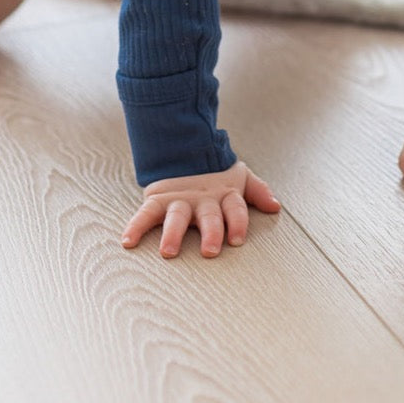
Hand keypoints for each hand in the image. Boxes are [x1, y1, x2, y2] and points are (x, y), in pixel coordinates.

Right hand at [121, 160, 280, 257]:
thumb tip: (275, 207)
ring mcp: (179, 200)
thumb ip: (257, 191)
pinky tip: (128, 242)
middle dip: (211, 232)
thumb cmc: (216, 176)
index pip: (235, 208)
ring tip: (168, 252)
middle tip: (211, 251)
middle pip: (209, 216)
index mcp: (224, 195)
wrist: (184, 150)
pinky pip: (145, 214)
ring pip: (177, 217)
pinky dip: (136, 226)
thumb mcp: (239, 179)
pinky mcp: (157, 200)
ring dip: (173, 234)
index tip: (237, 239)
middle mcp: (202, 199)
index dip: (237, 222)